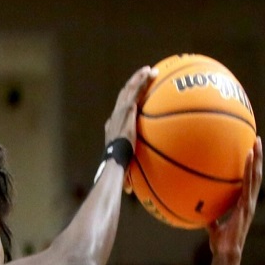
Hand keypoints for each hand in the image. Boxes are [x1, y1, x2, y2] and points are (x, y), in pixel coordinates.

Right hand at [103, 65, 157, 193]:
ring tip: (149, 71)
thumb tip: (128, 193)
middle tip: (141, 81)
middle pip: (121, 100)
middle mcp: (114, 119)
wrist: (115, 161)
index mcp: (111, 131)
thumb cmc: (117, 169)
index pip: (116, 117)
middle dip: (131, 89)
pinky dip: (143, 80)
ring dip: (138, 80)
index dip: (123, 109)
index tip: (131, 105)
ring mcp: (120, 112)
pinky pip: (136, 91)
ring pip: (128, 91)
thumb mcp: (122, 171)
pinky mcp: (127, 110)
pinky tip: (153, 72)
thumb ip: (127, 176)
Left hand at [208, 135, 262, 259]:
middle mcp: (249, 201)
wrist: (226, 252)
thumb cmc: (221, 243)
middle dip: (257, 158)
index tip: (250, 154)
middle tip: (256, 141)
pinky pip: (248, 184)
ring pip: (255, 176)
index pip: (248, 183)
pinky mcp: (247, 206)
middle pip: (255, 175)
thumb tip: (199, 212)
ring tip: (256, 143)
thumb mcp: (213, 227)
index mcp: (242, 204)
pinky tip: (248, 158)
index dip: (251, 169)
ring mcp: (249, 203)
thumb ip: (210, 219)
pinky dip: (249, 170)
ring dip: (257, 159)